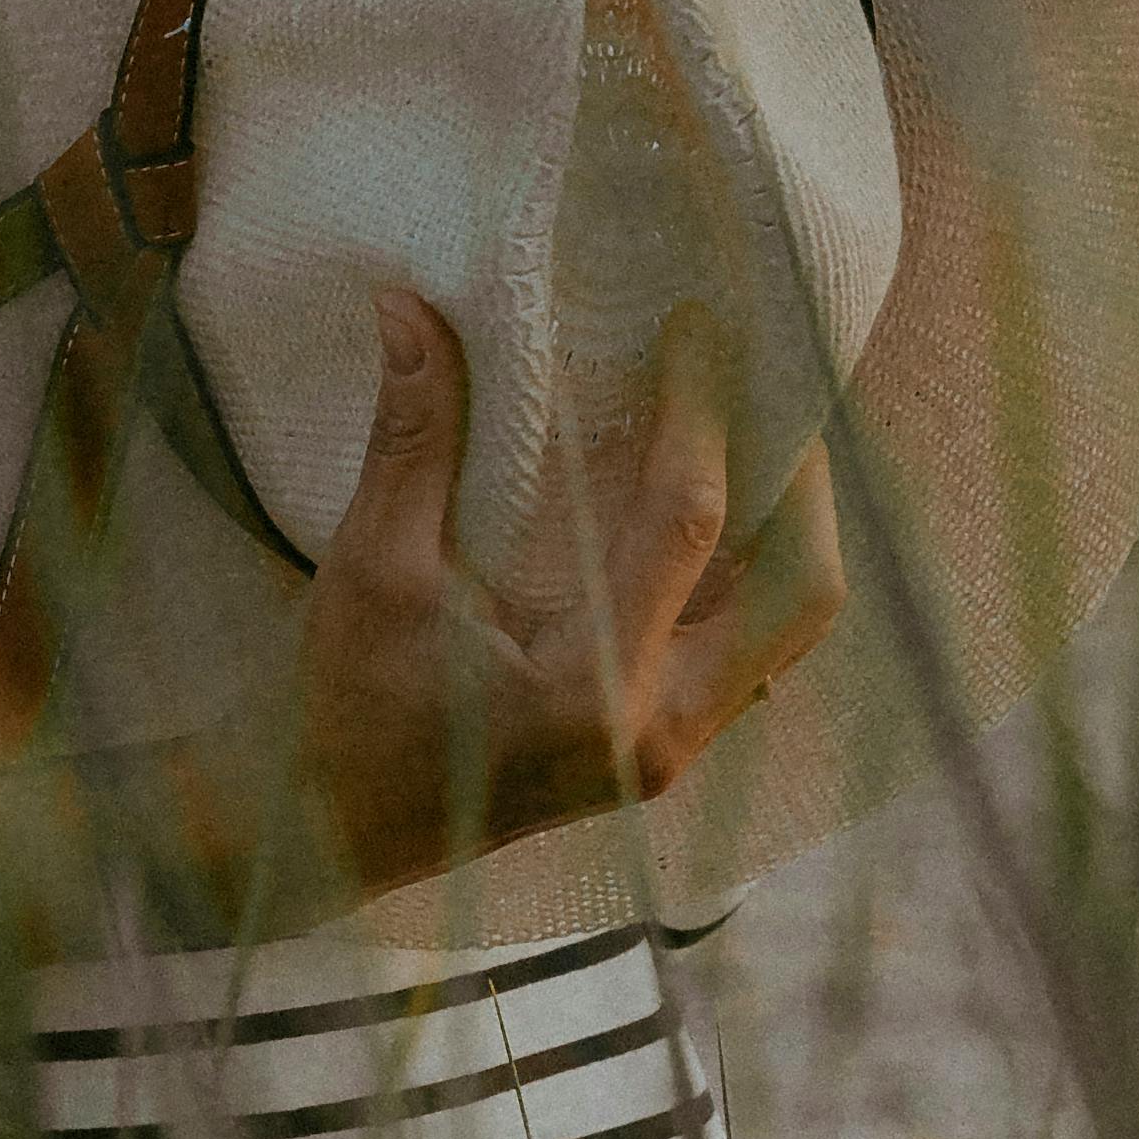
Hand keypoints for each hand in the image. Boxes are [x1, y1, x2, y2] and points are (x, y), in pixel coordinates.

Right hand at [286, 290, 844, 887]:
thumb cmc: (348, 706)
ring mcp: (674, 750)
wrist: (338, 832)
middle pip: (800, 590)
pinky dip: (760, 573)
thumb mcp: (371, 566)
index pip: (687, 523)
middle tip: (765, 379)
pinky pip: (758, 652)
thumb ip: (410, 438)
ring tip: (759, 431)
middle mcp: (657, 731)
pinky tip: (726, 508)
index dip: (701, 409)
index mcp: (588, 689)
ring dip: (793, 526)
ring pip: (794, 628)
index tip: (696, 324)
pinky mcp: (668, 749)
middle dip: (799, 475)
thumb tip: (407, 307)